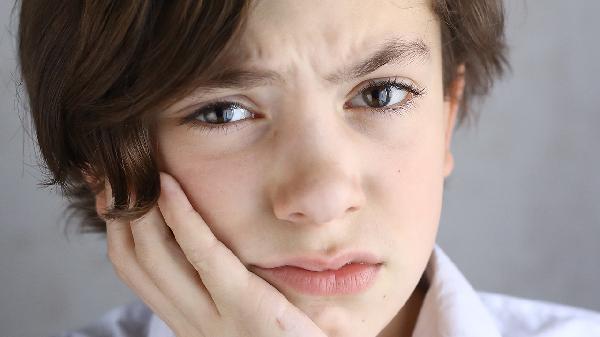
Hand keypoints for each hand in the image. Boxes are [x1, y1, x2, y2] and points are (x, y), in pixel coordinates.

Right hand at [100, 172, 327, 336]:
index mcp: (188, 321)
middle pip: (134, 260)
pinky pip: (202, 255)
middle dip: (117, 212)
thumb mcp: (246, 308)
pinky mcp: (244, 306)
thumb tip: (203, 240)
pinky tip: (168, 185)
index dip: (118, 227)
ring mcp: (212, 319)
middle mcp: (190, 323)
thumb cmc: (289, 334)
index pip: (135, 271)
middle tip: (109, 171)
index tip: (114, 191)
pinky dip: (181, 216)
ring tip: (135, 169)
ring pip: (155, 256)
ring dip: (140, 207)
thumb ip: (223, 281)